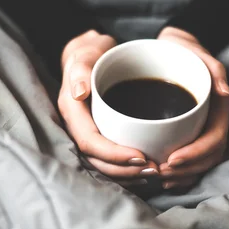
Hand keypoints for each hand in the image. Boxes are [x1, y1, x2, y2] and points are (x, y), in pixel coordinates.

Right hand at [58, 30, 159, 186]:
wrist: (92, 57)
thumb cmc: (90, 54)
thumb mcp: (85, 55)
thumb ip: (80, 70)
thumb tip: (79, 92)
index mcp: (72, 113)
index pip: (90, 143)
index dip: (114, 155)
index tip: (141, 157)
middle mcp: (77, 129)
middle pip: (97, 161)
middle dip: (125, 170)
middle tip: (155, 170)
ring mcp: (88, 135)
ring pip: (104, 165)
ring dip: (129, 174)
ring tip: (155, 172)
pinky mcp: (100, 138)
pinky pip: (111, 161)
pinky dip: (129, 170)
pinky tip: (147, 170)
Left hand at [157, 27, 228, 189]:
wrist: (170, 47)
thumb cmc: (182, 48)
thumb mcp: (195, 50)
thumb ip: (213, 68)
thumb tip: (225, 92)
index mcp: (218, 107)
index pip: (214, 140)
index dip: (196, 154)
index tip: (172, 159)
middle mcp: (212, 122)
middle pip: (208, 158)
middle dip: (187, 170)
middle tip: (161, 172)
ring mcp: (202, 130)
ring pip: (200, 164)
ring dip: (182, 176)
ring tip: (159, 178)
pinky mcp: (188, 135)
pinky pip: (190, 162)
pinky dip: (178, 174)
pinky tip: (161, 178)